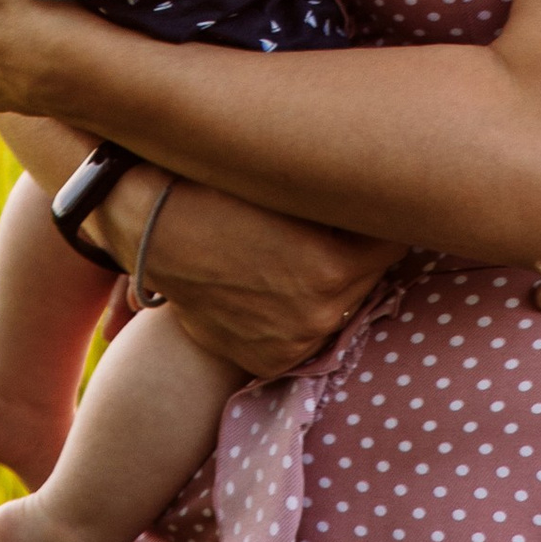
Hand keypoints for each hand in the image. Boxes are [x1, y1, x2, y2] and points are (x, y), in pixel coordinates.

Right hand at [97, 165, 393, 378]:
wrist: (149, 221)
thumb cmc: (218, 182)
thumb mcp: (291, 181)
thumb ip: (342, 194)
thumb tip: (388, 185)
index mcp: (334, 267)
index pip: (391, 241)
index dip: (382, 215)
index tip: (380, 197)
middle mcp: (320, 314)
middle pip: (369, 276)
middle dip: (359, 247)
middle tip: (340, 217)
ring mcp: (291, 343)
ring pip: (340, 305)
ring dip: (333, 280)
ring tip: (304, 243)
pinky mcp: (266, 359)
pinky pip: (304, 333)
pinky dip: (298, 310)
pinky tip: (280, 277)